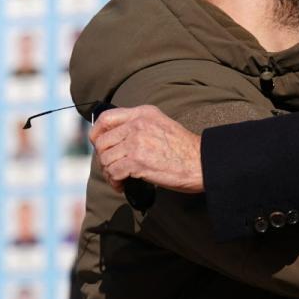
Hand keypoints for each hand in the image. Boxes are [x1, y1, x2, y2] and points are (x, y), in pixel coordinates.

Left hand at [89, 105, 204, 193]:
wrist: (201, 163)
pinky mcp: (137, 161)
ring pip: (106, 158)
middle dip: (104, 159)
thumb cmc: (184, 149)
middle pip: (103, 142)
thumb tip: (116, 140)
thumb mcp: (162, 125)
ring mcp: (137, 142)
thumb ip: (140, 126)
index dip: (97, 134)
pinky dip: (115, 182)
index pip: (106, 118)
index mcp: (144, 113)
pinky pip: (113, 172)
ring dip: (109, 173)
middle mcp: (138, 124)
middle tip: (113, 169)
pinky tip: (123, 186)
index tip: (99, 146)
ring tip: (119, 179)